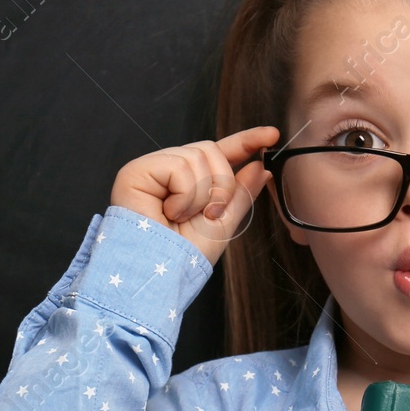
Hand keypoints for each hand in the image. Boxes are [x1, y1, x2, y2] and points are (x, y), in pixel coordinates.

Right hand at [108, 124, 278, 266]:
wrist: (161, 275)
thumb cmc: (185, 256)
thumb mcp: (224, 223)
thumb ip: (240, 193)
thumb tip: (260, 167)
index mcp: (188, 182)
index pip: (219, 153)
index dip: (246, 142)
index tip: (273, 134)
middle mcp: (169, 170)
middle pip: (210, 150)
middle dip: (221, 186)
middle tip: (209, 213)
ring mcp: (151, 168)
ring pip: (197, 156)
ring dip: (200, 195)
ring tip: (182, 217)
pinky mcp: (136, 171)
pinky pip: (178, 166)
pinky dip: (184, 195)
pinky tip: (169, 212)